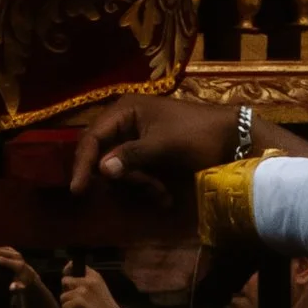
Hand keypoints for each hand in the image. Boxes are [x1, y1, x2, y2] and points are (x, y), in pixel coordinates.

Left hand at [57, 260, 122, 307]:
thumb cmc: (105, 304)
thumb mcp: (100, 286)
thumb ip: (88, 280)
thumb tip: (72, 279)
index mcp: (94, 276)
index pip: (77, 266)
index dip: (68, 269)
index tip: (66, 273)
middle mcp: (87, 281)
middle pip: (65, 280)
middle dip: (65, 290)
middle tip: (70, 297)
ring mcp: (82, 292)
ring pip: (63, 296)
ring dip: (67, 303)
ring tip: (74, 307)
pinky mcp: (78, 302)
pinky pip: (65, 306)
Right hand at [69, 95, 239, 199]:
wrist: (230, 138)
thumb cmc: (196, 135)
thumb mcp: (163, 146)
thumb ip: (131, 156)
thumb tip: (102, 169)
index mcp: (126, 109)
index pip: (92, 136)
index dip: (83, 163)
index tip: (78, 190)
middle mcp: (126, 120)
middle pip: (105, 154)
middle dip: (122, 177)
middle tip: (142, 189)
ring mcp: (138, 136)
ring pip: (121, 168)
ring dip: (139, 184)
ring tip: (161, 194)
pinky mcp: (149, 152)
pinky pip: (137, 172)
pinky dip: (148, 185)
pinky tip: (165, 197)